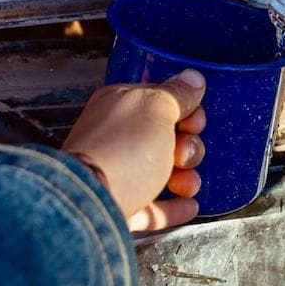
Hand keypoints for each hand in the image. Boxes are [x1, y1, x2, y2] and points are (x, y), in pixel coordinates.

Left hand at [62, 69, 206, 231]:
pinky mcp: (120, 207)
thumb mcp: (156, 109)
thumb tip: (193, 78)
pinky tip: (189, 206)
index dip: (186, 111)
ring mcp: (117, 175)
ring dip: (185, 178)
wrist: (90, 205)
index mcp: (120, 105)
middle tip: (182, 154)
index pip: (161, 100)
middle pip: (165, 138)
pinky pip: (153, 207)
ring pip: (162, 173)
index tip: (193, 123)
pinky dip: (173, 207)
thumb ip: (177, 93)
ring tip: (186, 184)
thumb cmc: (122, 151)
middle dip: (187, 147)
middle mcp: (116, 137)